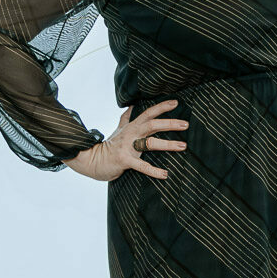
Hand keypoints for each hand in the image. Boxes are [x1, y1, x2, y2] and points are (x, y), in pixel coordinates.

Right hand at [68, 101, 187, 181]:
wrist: (90, 160)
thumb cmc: (109, 146)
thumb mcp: (118, 130)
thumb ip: (125, 118)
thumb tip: (130, 106)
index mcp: (131, 127)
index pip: (148, 113)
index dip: (161, 107)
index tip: (176, 103)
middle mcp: (131, 134)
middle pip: (152, 125)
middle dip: (170, 123)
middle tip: (186, 124)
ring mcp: (127, 147)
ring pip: (150, 143)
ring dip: (168, 144)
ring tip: (183, 146)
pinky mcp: (124, 160)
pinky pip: (141, 166)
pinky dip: (154, 171)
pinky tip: (165, 174)